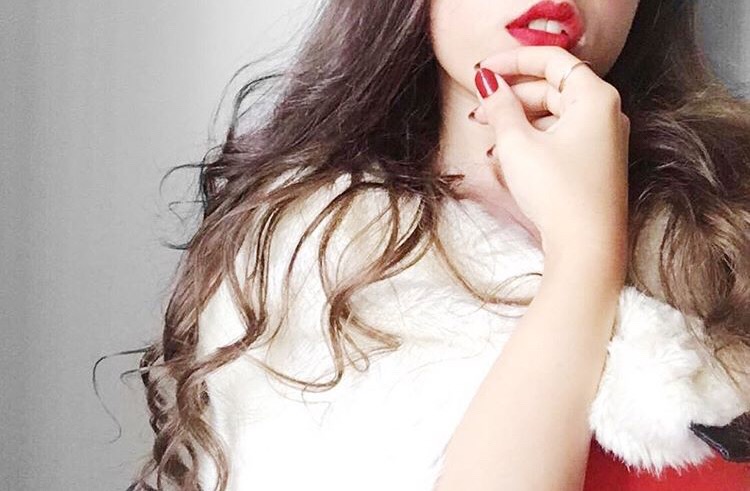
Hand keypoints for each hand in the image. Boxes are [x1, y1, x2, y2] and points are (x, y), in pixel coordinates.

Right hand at [470, 46, 628, 267]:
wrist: (587, 248)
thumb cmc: (559, 194)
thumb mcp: (518, 144)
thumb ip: (500, 107)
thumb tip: (488, 83)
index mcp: (594, 97)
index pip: (552, 60)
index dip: (513, 60)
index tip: (483, 69)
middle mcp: (605, 114)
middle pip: (551, 88)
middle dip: (511, 97)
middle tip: (478, 109)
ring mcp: (602, 140)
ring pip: (553, 115)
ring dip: (517, 122)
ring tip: (487, 136)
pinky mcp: (595, 164)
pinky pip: (560, 138)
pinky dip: (532, 141)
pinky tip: (506, 157)